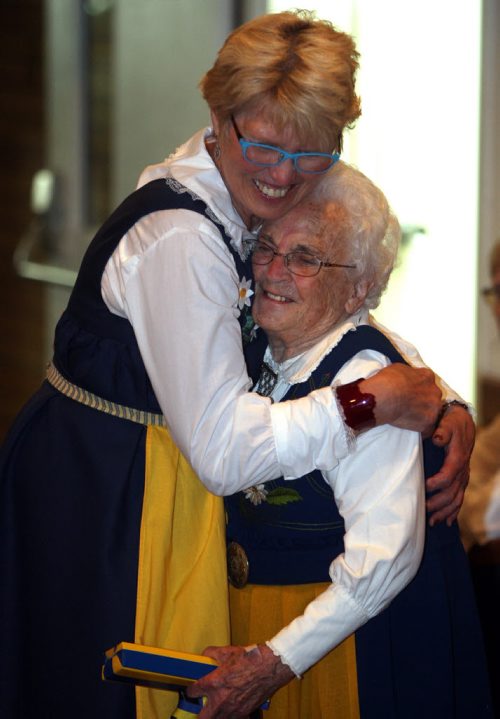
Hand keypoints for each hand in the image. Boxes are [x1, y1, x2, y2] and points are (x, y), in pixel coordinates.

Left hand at [186, 644, 294, 717]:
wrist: (271, 667)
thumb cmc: (251, 658)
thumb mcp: (228, 651)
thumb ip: (212, 653)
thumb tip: (205, 655)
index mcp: (214, 683)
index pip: (194, 691)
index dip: (191, 690)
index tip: (193, 689)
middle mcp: (221, 699)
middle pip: (202, 717)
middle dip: (199, 713)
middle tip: (201, 707)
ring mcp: (233, 708)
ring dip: (214, 716)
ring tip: (215, 710)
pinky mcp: (244, 712)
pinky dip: (230, 716)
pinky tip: (231, 710)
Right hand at [360, 364, 441, 435]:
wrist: (384, 397)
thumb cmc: (387, 381)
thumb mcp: (397, 368)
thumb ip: (408, 373)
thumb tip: (406, 377)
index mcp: (427, 376)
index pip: (428, 382)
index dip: (419, 388)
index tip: (412, 392)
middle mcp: (435, 391)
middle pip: (433, 397)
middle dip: (424, 401)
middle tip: (410, 405)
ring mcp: (433, 408)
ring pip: (433, 413)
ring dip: (423, 415)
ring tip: (409, 417)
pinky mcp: (428, 423)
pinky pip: (428, 429)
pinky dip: (421, 429)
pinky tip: (411, 427)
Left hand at [426, 404, 474, 525]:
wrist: (462, 422)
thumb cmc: (451, 423)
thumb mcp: (447, 423)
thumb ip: (442, 431)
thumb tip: (437, 439)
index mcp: (457, 459)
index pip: (447, 476)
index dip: (436, 483)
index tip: (423, 487)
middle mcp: (462, 471)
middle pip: (451, 493)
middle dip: (438, 503)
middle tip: (423, 509)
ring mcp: (463, 477)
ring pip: (456, 499)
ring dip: (444, 511)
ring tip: (431, 521)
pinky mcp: (461, 479)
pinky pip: (459, 498)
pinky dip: (453, 511)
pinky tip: (446, 522)